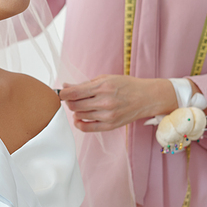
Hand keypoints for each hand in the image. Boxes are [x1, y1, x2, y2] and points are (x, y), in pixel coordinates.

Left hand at [59, 76, 175, 131]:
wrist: (146, 98)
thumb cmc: (126, 85)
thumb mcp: (106, 79)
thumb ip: (84, 84)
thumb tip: (66, 86)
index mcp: (103, 87)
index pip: (74, 93)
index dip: (63, 94)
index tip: (60, 93)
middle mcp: (105, 102)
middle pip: (74, 105)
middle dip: (69, 101)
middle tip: (73, 98)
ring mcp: (107, 115)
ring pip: (79, 115)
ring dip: (76, 110)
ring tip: (81, 105)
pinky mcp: (109, 126)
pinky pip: (86, 128)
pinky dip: (79, 123)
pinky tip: (80, 117)